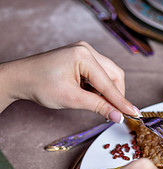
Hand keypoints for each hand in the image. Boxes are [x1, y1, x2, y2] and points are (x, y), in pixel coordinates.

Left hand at [0, 41, 138, 121]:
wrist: (20, 78)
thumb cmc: (39, 85)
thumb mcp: (71, 99)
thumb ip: (98, 106)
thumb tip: (118, 116)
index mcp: (83, 55)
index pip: (109, 83)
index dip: (121, 101)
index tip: (134, 114)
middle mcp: (87, 49)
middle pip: (114, 75)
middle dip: (115, 95)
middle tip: (114, 113)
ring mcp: (85, 52)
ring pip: (109, 75)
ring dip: (107, 92)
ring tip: (96, 104)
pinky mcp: (82, 57)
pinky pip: (100, 73)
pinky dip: (99, 87)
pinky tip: (89, 94)